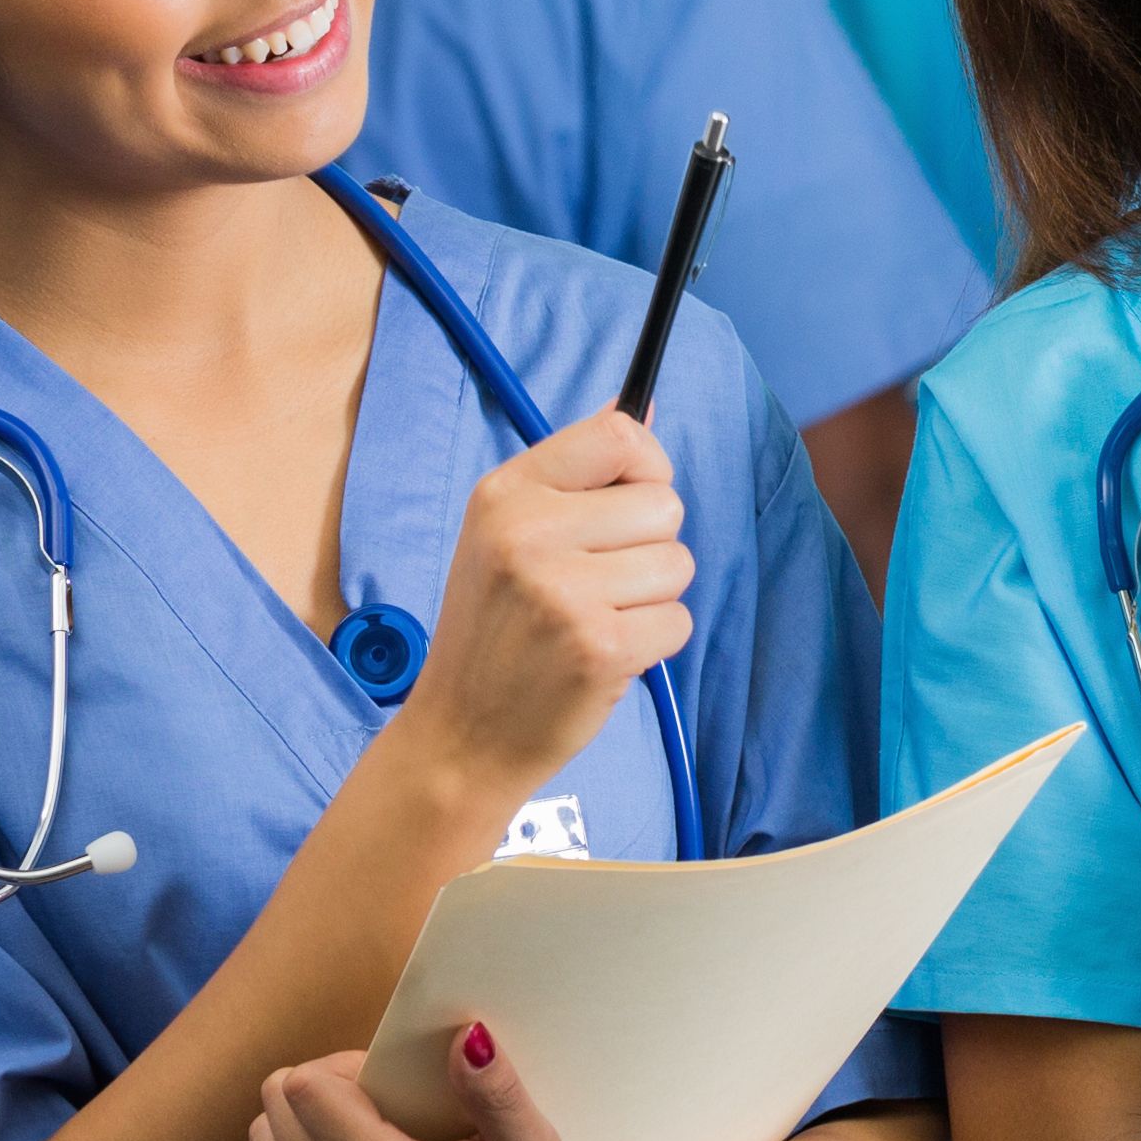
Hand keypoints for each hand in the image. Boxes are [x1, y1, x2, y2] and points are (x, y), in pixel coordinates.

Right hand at [398, 406, 690, 795]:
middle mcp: (529, 534)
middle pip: (664, 504)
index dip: (646, 468)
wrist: (463, 733)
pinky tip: (603, 655)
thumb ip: (575, 471)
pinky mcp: (600, 647)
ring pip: (677, 564)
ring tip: (595, 620)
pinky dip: (653, 645)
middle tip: (597, 583)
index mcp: (506, 494)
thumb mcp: (505, 533)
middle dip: (649, 546)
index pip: (619, 437)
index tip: (627, 503)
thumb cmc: (493, 629)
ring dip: (651, 599)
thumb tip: (638, 408)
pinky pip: (678, 621)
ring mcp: (564, 592)